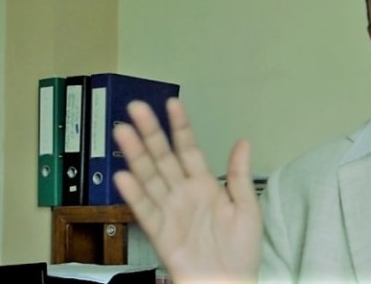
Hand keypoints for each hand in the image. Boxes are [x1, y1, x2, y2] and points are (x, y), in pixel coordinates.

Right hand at [113, 98, 261, 283]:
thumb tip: (243, 141)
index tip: (172, 104)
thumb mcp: (248, 208)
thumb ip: (239, 175)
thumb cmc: (241, 251)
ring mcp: (170, 211)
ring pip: (149, 177)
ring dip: (135, 155)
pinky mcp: (161, 233)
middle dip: (150, 132)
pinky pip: (145, 211)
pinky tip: (124, 176)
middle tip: (136, 108)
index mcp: (204, 185)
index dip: (180, 127)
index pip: (189, 149)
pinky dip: (134, 195)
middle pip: (162, 158)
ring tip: (123, 131)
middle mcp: (183, 194)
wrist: (230, 283)